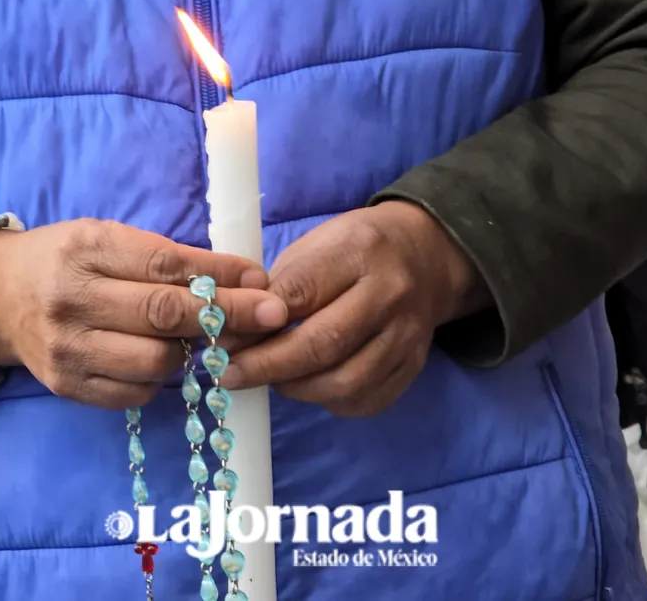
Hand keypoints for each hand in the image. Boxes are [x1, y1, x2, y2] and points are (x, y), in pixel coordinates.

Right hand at [0, 219, 288, 408]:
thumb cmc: (68, 261)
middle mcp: (72, 300)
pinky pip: (135, 392)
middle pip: (163, 315)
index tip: (263, 282)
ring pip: (155, 362)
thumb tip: (245, 279)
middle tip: (271, 316)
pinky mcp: (66, 386)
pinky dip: (161, 379)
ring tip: (207, 338)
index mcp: (86, 249)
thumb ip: (166, 258)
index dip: (220, 276)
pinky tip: (164, 359)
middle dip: (226, 316)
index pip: (165, 265)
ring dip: (194, 353)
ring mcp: (66, 348)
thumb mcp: (109, 240)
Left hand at [222, 201, 488, 416]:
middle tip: (230, 375)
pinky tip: (310, 386)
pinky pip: (365, 400)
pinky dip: (329, 401)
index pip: (301, 292)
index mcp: (359, 251)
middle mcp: (390, 295)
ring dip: (297, 388)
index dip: (256, 324)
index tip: (220, 341)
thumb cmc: (356, 249)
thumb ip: (277, 287)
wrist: (427, 256)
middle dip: (268, 366)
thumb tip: (230, 333)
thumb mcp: (315, 246)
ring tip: (271, 379)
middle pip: (324, 344)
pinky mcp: (414, 366)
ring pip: (345, 382)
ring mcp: (407, 335)